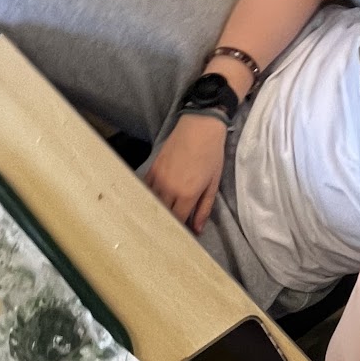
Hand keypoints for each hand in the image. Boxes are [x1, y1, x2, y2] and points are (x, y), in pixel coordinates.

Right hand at [144, 115, 230, 232]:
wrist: (200, 126)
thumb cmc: (211, 154)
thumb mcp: (213, 184)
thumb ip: (204, 208)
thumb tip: (197, 229)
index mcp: (187, 195)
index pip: (178, 220)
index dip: (179, 229)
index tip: (180, 234)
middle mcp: (170, 189)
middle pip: (163, 214)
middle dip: (166, 222)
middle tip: (169, 227)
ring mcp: (158, 179)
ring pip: (152, 203)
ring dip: (156, 210)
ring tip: (158, 216)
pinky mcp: (152, 168)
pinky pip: (146, 189)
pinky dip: (148, 196)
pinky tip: (151, 200)